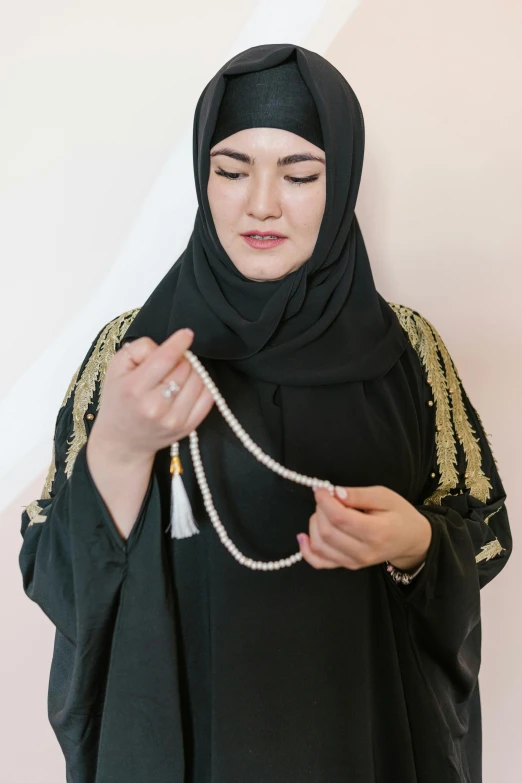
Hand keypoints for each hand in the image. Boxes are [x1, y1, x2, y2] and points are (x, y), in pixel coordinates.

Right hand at [88, 328, 214, 462]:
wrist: (122, 440)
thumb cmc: (119, 399)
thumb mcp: (116, 368)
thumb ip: (139, 349)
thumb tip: (167, 345)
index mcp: (135, 388)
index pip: (165, 358)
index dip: (179, 342)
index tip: (186, 334)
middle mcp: (156, 406)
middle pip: (184, 367)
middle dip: (180, 359)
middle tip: (170, 363)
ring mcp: (175, 419)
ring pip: (199, 380)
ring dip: (192, 371)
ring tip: (177, 374)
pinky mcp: (188, 427)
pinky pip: (209, 396)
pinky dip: (203, 385)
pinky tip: (189, 384)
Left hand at [297, 485, 431, 571]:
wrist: (410, 540)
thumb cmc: (399, 514)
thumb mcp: (384, 496)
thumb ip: (359, 495)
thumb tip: (334, 493)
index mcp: (377, 532)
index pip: (340, 518)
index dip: (325, 501)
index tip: (320, 488)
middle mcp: (364, 552)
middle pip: (327, 531)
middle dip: (320, 510)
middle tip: (328, 498)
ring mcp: (354, 563)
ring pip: (320, 545)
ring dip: (314, 524)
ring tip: (326, 511)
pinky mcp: (347, 566)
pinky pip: (319, 562)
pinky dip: (306, 550)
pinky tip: (303, 536)